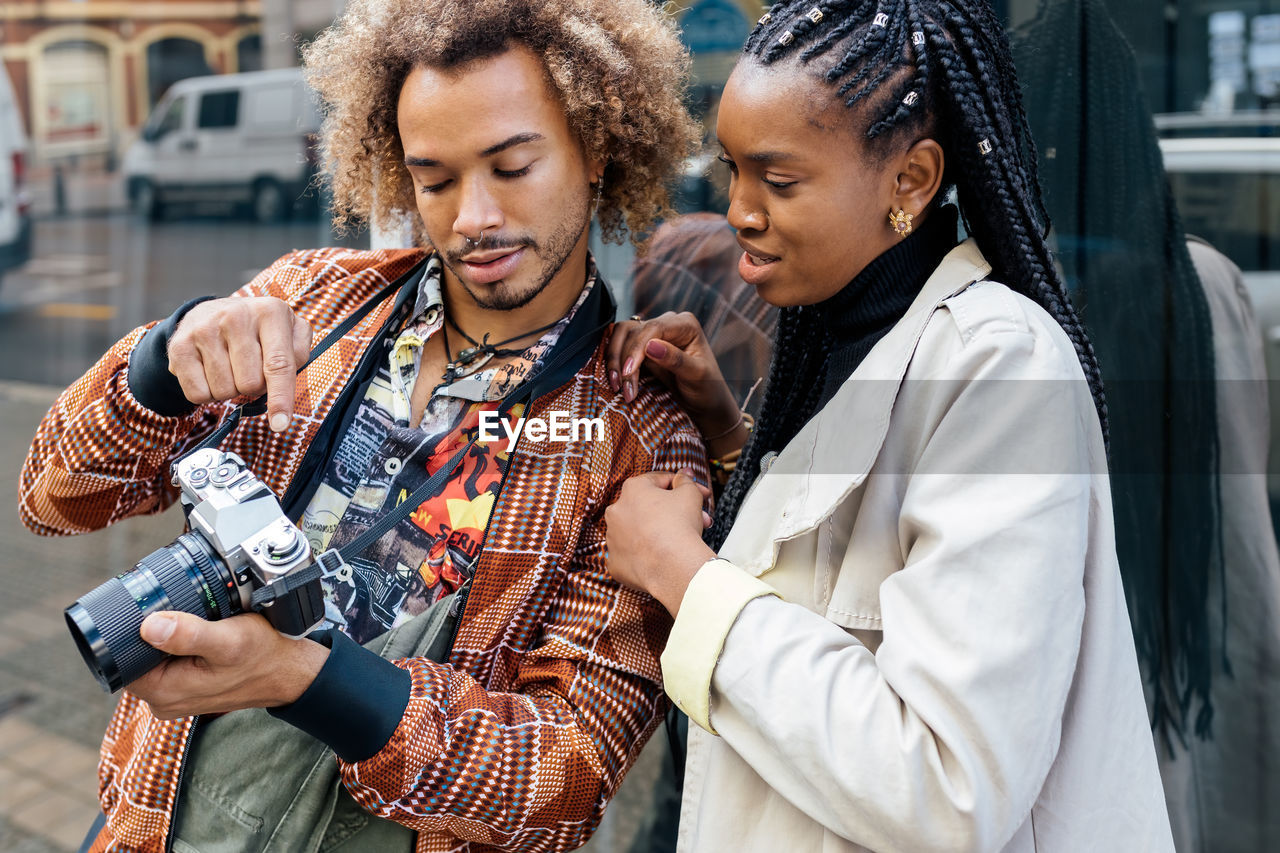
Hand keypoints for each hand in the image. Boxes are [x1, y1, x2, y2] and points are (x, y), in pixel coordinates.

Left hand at [128, 611, 328, 718]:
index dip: (132, 630)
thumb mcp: (228, 640)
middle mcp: (164, 699)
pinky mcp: (187, 687)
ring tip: (196, 623)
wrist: (289, 671)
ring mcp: (175, 694)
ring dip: (167, 636)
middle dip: (152, 630)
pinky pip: (169, 660)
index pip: (122, 657)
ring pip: (152, 656)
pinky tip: (199, 633)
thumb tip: (149, 626)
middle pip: (135, 655)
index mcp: (164, 693)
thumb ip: (188, 634)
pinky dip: (179, 643)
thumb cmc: (264, 656)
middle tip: (182, 612)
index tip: (155, 609)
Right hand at [167, 296, 311, 432]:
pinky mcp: (179, 346)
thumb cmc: (259, 330)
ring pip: (225, 391)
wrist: (213, 312)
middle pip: (250, 383)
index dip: (281, 398)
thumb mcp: (289, 331)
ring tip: (230, 366)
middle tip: (250, 368)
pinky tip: (210, 372)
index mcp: (270, 312)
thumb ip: (298, 355)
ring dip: (231, 389)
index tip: (281, 424)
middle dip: (255, 386)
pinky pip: (198, 394)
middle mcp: (236, 316)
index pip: (279, 364)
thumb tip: (285, 388)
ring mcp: (204, 329)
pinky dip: (208, 393)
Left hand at [604, 469, 716, 616]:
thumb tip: (683, 475)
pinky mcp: (615, 562)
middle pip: (649, 507)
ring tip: (682, 538)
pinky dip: (645, 555)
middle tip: (695, 517)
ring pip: (639, 531)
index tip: (695, 493)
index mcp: (632, 489)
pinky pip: (632, 555)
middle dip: (674, 511)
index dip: (681, 486)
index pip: (658, 481)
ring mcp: (613, 538)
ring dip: (658, 531)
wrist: (674, 565)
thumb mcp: (690, 493)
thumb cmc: (680, 527)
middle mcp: (616, 511)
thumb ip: (685, 480)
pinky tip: (663, 556)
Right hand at [606, 313, 744, 456]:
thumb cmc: (707, 388)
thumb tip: (651, 345)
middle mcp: (667, 324)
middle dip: (624, 359)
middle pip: (633, 330)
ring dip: (615, 360)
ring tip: (617, 386)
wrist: (704, 403)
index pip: (653, 328)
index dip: (636, 348)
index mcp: (685, 324)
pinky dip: (615, 363)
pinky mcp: (641, 347)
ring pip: (622, 336)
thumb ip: (676, 359)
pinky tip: (616, 381)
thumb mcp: (696, 376)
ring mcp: (653, 334)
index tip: (629, 372)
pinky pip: (620, 347)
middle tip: (624, 388)